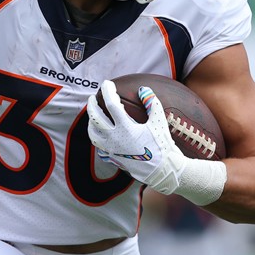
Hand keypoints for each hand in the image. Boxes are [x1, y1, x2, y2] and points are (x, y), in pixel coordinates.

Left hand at [86, 80, 187, 195]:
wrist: (162, 171)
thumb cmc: (162, 146)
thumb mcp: (159, 122)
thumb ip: (151, 103)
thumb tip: (144, 89)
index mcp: (125, 128)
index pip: (111, 104)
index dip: (108, 91)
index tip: (107, 84)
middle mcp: (114, 139)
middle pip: (95, 118)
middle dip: (92, 105)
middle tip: (92, 98)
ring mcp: (112, 150)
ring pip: (93, 134)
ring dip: (91, 123)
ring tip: (94, 116)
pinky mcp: (113, 159)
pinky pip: (99, 147)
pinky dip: (99, 138)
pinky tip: (102, 135)